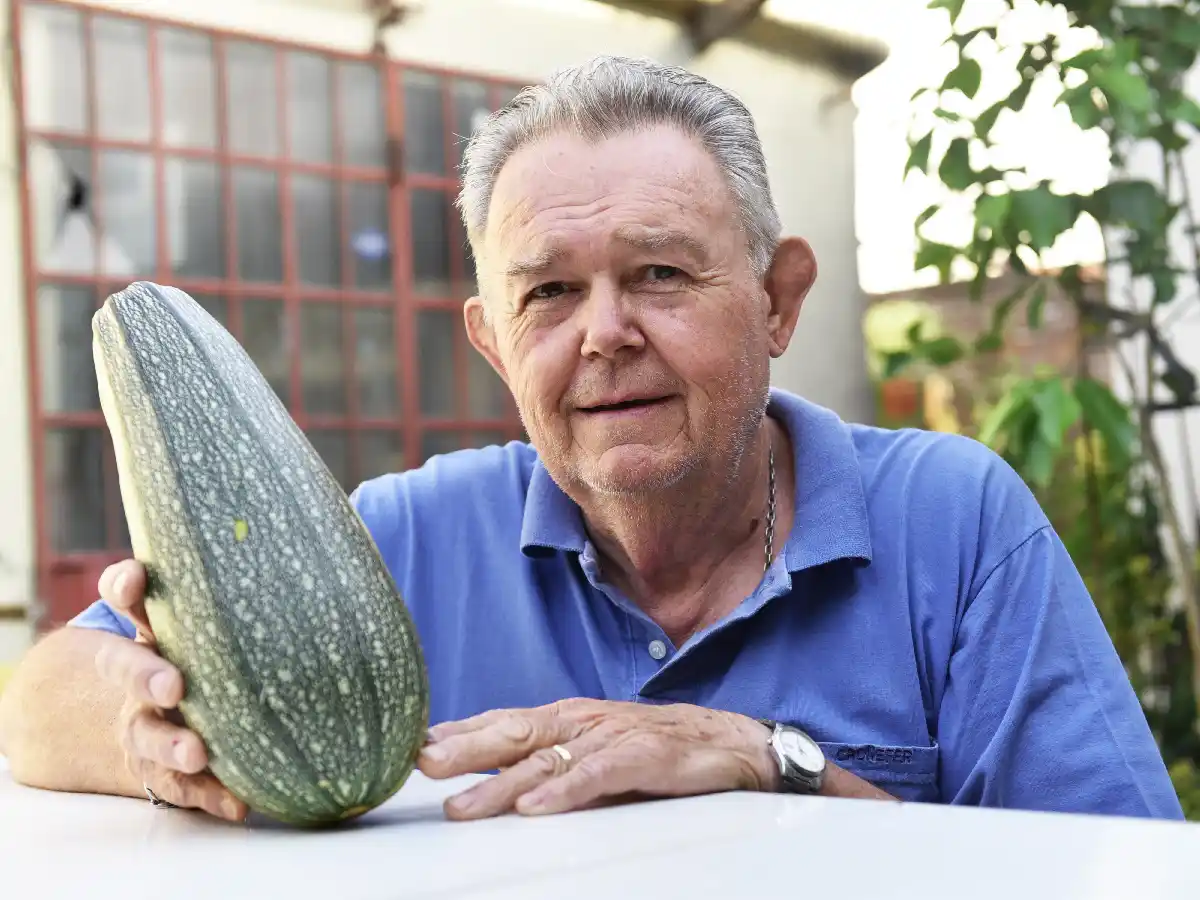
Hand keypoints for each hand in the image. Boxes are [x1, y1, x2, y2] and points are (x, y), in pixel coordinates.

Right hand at [92, 560, 246, 822]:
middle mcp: (137, 675)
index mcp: (150, 629)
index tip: (138, 580)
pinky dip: (209, 796)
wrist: (137, 715)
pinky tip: (238, 804)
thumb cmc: (199, 648)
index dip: (127, 586)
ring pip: (146, 736)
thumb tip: (336, 543)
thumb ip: (246, 585)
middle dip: (147, 675)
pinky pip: (181, 788)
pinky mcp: (161, 770)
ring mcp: (144, 725)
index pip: (128, 598)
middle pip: (128, 669)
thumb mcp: (204, 616)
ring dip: (171, 745)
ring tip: (196, 753)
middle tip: (174, 684)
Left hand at [416, 698, 779, 819]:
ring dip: (500, 785)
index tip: (417, 745)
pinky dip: (563, 792)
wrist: (729, 741)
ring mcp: (610, 737)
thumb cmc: (658, 746)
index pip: (504, 721)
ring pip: (546, 760)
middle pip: (513, 733)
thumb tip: (498, 784)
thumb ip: (553, 762)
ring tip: (463, 805)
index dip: (460, 732)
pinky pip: (596, 776)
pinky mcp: (641, 757)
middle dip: (465, 750)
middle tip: (422, 764)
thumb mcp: (597, 750)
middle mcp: (582, 721)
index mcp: (568, 717)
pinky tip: (535, 808)